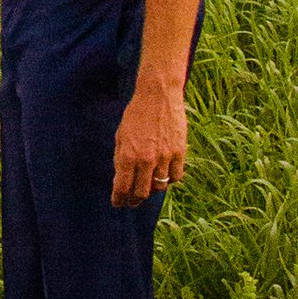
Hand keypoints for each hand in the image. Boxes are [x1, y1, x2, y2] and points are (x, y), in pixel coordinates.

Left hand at [111, 79, 187, 205]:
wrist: (158, 95)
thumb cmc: (136, 114)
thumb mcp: (121, 135)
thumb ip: (120, 158)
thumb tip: (121, 179)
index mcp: (127, 155)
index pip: (122, 188)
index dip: (119, 199)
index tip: (118, 203)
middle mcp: (145, 159)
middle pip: (141, 193)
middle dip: (134, 201)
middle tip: (131, 203)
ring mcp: (164, 157)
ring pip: (159, 187)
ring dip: (152, 189)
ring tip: (148, 186)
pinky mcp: (179, 152)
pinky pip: (176, 177)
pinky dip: (169, 179)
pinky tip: (164, 175)